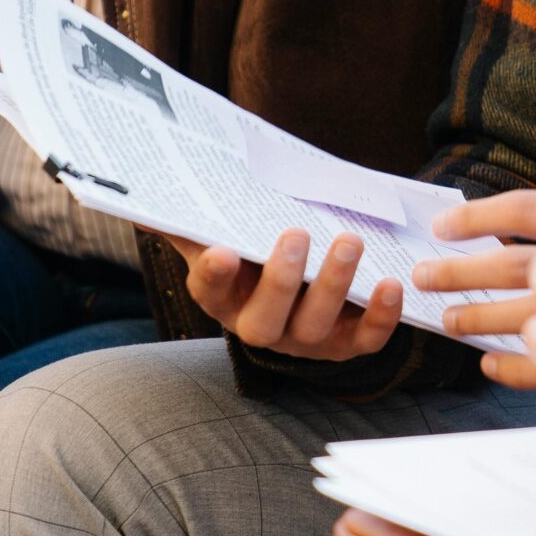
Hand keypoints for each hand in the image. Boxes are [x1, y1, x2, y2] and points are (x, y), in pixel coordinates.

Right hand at [171, 229, 403, 362]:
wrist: (300, 280)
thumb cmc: (255, 247)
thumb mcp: (223, 229)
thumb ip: (192, 213)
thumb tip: (143, 192)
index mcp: (223, 297)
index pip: (209, 291)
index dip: (214, 275)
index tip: (223, 250)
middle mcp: (260, 326)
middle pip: (265, 319)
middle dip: (281, 279)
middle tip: (297, 234)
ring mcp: (303, 340)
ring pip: (315, 327)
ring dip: (333, 286)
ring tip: (349, 242)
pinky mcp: (345, 343)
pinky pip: (363, 340)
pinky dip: (380, 317)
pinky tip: (391, 283)